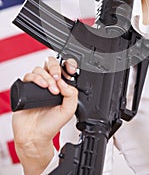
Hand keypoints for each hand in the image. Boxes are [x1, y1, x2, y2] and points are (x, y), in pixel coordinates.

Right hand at [12, 56, 77, 173]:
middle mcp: (49, 82)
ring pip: (40, 69)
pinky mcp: (26, 88)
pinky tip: (42, 86)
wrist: (35, 136)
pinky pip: (29, 75)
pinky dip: (36, 78)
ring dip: (47, 76)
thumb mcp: (69, 110)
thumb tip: (64, 82)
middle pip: (51, 63)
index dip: (68, 65)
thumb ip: (72, 94)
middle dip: (56, 67)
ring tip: (51, 89)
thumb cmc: (50, 125)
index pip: (64, 68)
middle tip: (58, 77)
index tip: (71, 70)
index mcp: (61, 86)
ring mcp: (37, 84)